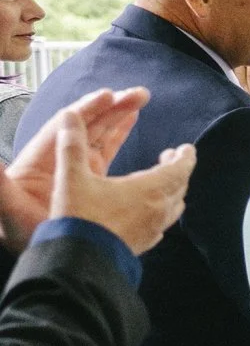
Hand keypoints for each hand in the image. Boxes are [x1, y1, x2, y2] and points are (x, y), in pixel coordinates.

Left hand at [0, 89, 151, 249]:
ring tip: (140, 100)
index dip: (87, 109)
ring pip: (99, 132)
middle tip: (138, 95)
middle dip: (111, 106)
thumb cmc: (16, 229)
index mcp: (43, 157)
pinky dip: (119, 133)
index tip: (108, 96)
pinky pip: (106, 149)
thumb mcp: (6, 205)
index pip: (67, 125)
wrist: (36, 251)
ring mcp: (75, 167)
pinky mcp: (89, 179)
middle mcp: (60, 157)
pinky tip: (132, 119)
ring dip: (118, 115)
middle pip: (87, 123)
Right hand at [46, 105, 192, 254]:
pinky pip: (162, 224)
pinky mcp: (145, 243)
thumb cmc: (80, 216)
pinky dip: (161, 211)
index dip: (185, 157)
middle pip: (179, 186)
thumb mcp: (72, 177)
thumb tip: (68, 115)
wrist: (80, 259)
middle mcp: (159, 209)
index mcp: (149, 189)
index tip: (186, 148)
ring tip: (161, 182)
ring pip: (174, 206)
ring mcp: (154, 228)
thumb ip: (71, 145)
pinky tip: (149, 212)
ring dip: (171, 190)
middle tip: (169, 158)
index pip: (180, 169)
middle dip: (177, 170)